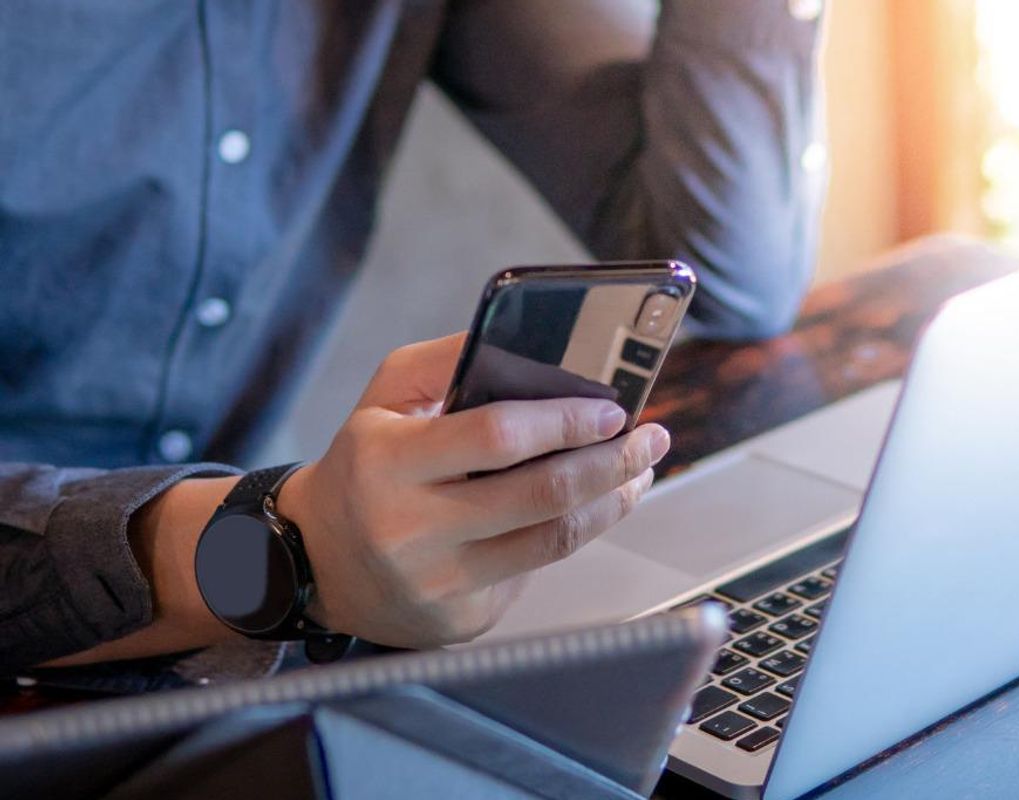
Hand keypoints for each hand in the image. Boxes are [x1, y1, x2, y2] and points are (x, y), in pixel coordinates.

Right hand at [277, 333, 668, 646]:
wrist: (318, 560)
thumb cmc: (365, 464)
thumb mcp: (384, 397)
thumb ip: (447, 360)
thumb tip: (532, 342)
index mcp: (388, 461)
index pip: (498, 437)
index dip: (565, 421)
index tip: (612, 409)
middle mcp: (410, 529)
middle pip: (542, 495)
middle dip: (612, 462)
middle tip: (650, 438)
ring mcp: (437, 582)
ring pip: (553, 541)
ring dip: (611, 503)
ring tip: (637, 473)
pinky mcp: (460, 620)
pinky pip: (534, 572)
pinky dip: (571, 535)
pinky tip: (591, 509)